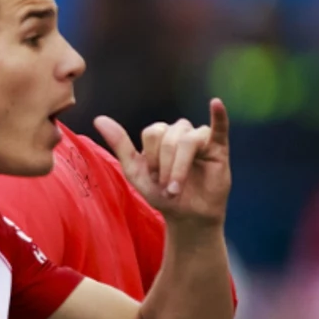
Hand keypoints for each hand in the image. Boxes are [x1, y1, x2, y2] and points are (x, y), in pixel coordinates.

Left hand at [93, 99, 231, 229]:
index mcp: (160, 135)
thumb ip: (120, 144)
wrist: (185, 215)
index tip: (153, 178)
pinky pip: (219, 127)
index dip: (151, 157)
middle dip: (165, 164)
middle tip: (167, 186)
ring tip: (177, 187)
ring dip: (179, 166)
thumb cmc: (160, 193)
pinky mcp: (219, 147)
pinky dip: (219, 114)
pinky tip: (216, 104)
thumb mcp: (135, 171)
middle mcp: (180, 132)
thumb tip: (99, 119)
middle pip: (169, 135)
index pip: (152, 132)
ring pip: (188, 139)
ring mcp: (200, 137)